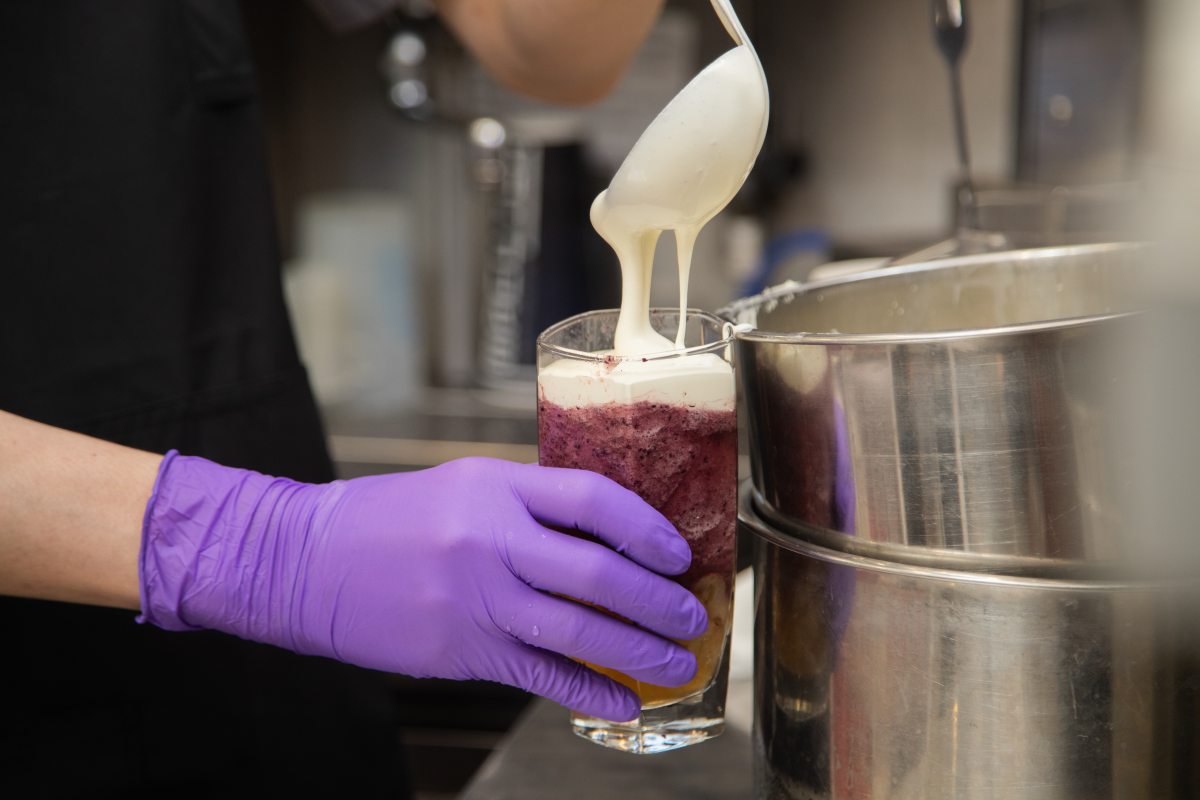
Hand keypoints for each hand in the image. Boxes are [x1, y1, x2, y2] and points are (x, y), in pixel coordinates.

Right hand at [139, 454, 706, 720]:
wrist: (303, 562)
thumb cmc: (387, 519)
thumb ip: (529, 506)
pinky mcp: (460, 649)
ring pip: (579, 629)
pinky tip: (624, 702)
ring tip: (679, 664)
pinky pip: (541, 674)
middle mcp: (490, 539)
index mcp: (495, 487)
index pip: (593, 500)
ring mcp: (475, 598)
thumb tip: (605, 536)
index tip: (678, 552)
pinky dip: (589, 692)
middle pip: (598, 571)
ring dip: (640, 652)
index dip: (646, 528)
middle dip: (658, 600)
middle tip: (693, 617)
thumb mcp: (463, 487)